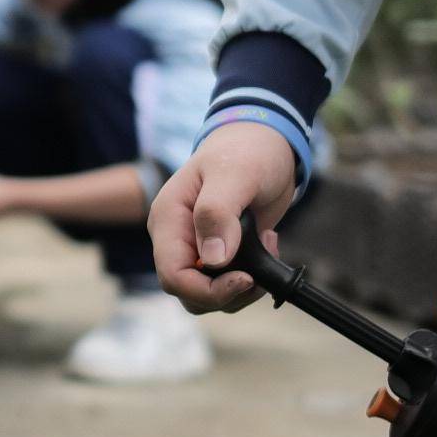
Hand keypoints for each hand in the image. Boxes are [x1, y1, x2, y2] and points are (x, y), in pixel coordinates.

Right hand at [152, 121, 306, 308]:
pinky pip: (227, 283)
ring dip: (243, 287)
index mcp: (168, 220)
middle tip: (259, 271)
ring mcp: (197, 246)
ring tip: (268, 247)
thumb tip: (213, 260)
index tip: (245, 278)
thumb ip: (217, 213)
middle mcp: (177, 238)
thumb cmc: (246, 150)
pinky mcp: (220, 251)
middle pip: (188, 292)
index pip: (173, 276)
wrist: (265, 143)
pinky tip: (268, 243)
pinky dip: (252, 275)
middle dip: (227, 293)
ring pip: (207, 294)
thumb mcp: (234, 174)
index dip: (207, 289)